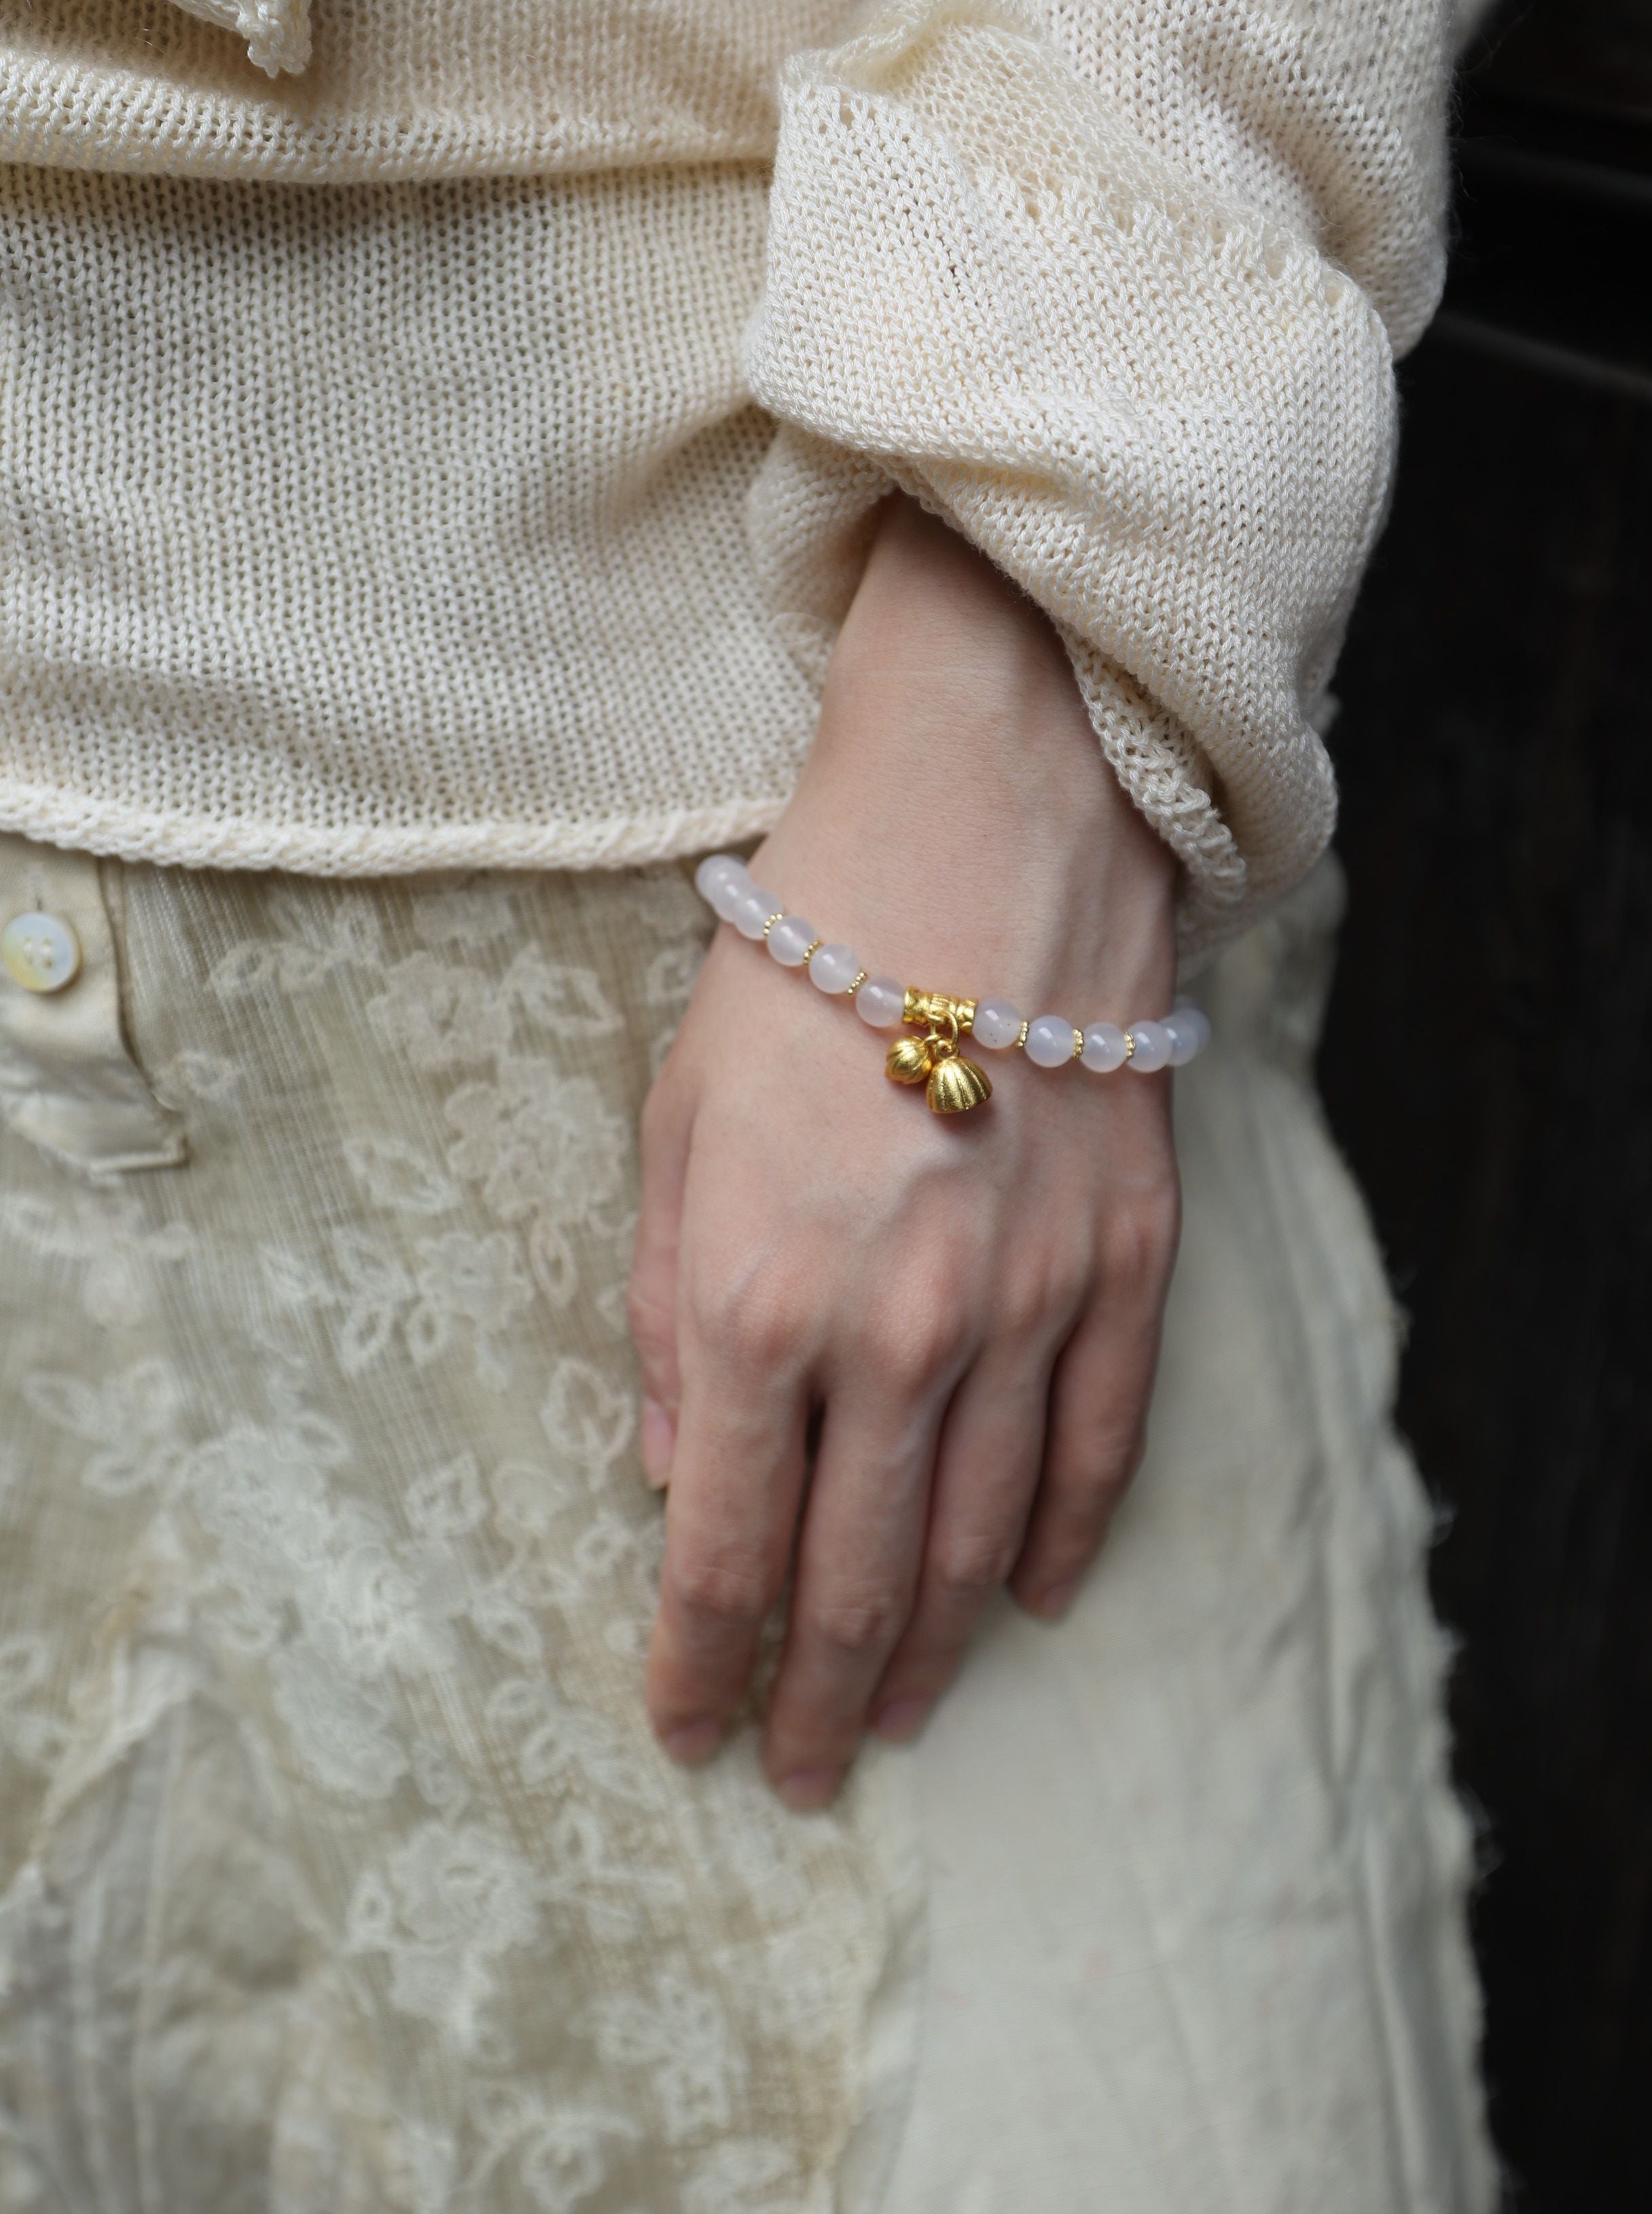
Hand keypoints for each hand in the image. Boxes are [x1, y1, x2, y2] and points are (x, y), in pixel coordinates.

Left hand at [628, 498, 1180, 1807]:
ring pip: (977, 1541)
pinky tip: (1024, 1602)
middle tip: (801, 1769)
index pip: (724, 1547)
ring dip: (929, 1649)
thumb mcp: (675, 1128)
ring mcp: (1030, 1308)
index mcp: (761, 1303)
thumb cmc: (800, 968)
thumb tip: (672, 1469)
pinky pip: (1098, 1447)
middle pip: (855, 1579)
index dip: (700, 1664)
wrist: (984, 833)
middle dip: (816, 1697)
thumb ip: (668, 1315)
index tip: (686, 1730)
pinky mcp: (1125, 1264)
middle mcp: (901, 1335)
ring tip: (895, 1714)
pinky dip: (1059, 1542)